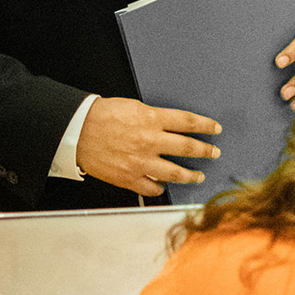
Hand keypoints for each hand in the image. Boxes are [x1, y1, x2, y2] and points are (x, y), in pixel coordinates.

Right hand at [76, 97, 221, 196]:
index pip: (187, 122)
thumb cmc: (102, 115)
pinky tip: (164, 186)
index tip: (215, 129)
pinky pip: (152, 187)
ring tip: (199, 176)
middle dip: (205, 151)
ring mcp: (141, 162)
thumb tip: (169, 126)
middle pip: (187, 147)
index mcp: (151, 119)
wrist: (79, 131)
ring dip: (190, 175)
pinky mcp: (130, 178)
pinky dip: (160, 188)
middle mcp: (150, 141)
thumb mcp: (133, 107)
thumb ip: (153, 118)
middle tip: (214, 153)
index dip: (205, 125)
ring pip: (175, 172)